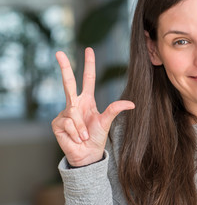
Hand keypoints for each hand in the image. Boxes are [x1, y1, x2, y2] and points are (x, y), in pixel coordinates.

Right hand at [52, 48, 133, 166]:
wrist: (87, 154)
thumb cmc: (96, 137)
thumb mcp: (106, 121)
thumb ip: (115, 109)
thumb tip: (132, 103)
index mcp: (87, 100)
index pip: (87, 78)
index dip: (89, 64)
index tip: (89, 49)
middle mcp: (74, 104)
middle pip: (68, 82)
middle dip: (64, 67)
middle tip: (59, 52)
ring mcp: (64, 113)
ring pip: (73, 113)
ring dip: (81, 128)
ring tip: (84, 136)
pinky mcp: (57, 123)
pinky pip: (68, 123)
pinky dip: (75, 132)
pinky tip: (75, 138)